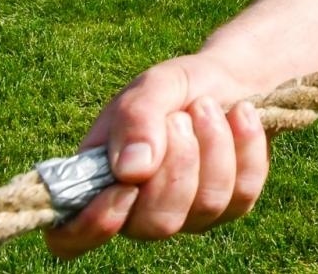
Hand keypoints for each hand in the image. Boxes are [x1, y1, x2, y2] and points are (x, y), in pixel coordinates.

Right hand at [42, 54, 268, 259]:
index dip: (93, 226)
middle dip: (177, 163)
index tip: (126, 185)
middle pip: (156, 224)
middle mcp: (139, 211)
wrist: (230, 79)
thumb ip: (135, 120)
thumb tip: (131, 171)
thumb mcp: (151, 88)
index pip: (72, 238)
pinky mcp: (232, 205)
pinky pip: (243, 191)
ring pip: (205, 205)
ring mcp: (189, 215)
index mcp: (99, 185)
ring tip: (206, 106)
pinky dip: (245, 145)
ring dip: (212, 145)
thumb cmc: (177, 88)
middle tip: (180, 117)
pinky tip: (240, 114)